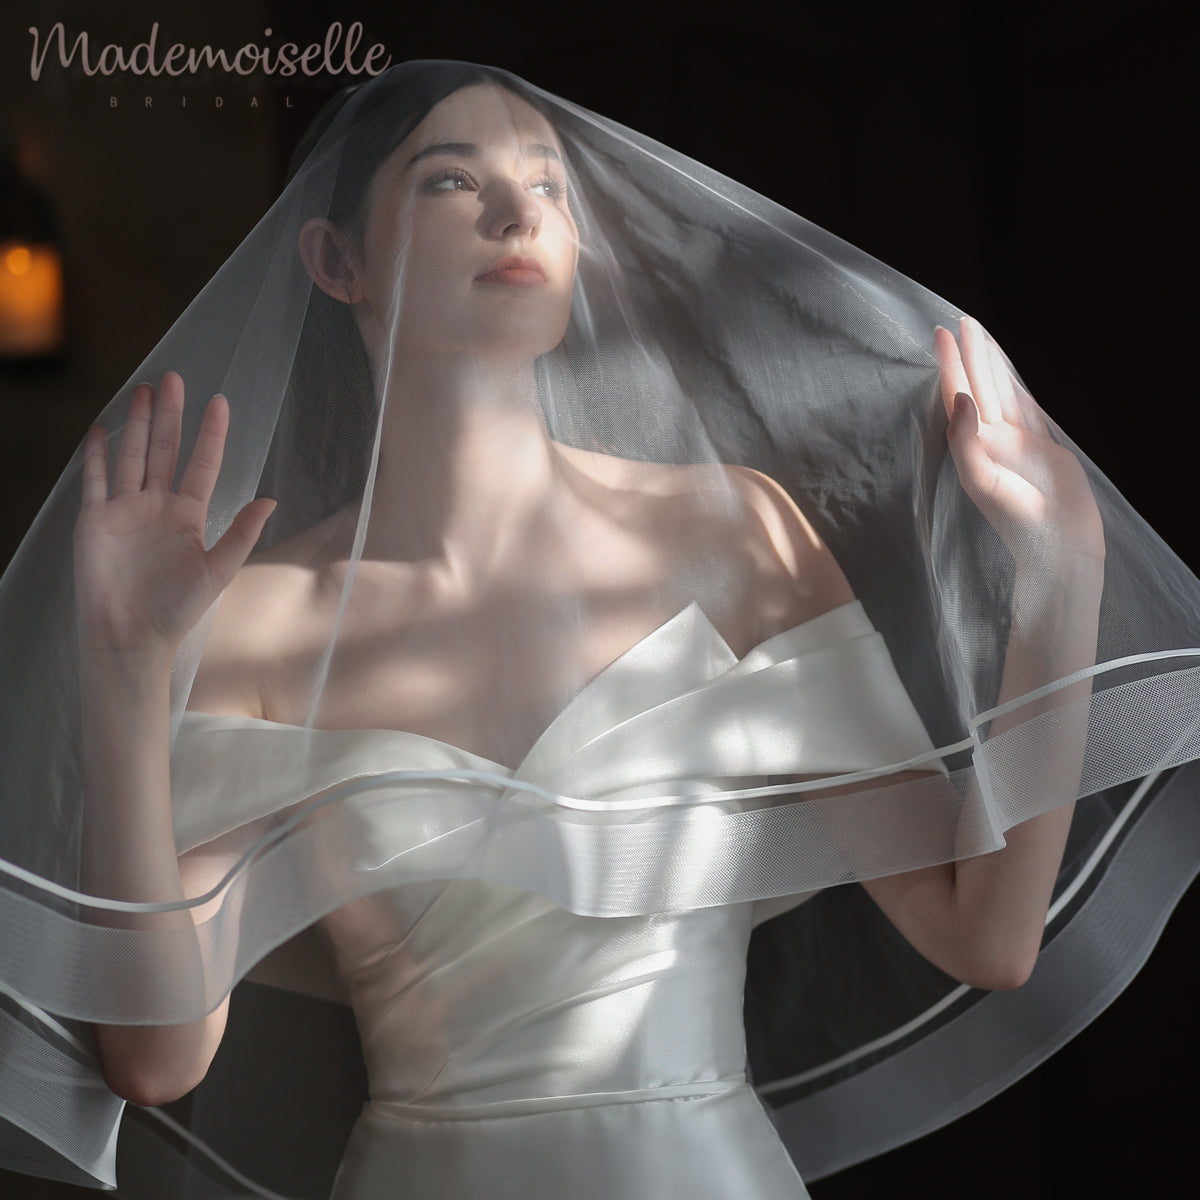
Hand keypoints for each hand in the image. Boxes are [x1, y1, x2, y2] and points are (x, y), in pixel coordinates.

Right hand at [74, 372, 274, 661]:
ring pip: (134, 456)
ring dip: (139, 424)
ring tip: (147, 390)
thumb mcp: (218, 571)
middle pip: (166, 450)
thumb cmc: (178, 610)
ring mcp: (125, 511)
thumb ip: (242, 533)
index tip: (219, 402)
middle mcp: (157, 507)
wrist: (132, 637)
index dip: (210, 434)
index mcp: (189, 516)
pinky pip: (96, 481)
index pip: (202, 464)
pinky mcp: (95, 521)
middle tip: (176, 377)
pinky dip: (98, 456)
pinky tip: (103, 430)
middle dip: (171, 415)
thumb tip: (271, 500)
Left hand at [936, 317, 1104, 566]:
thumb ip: (966, 441)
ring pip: (1002, 391)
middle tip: (960, 321)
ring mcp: (1017, 441)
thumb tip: (959, 398)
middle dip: (970, 354)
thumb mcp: (981, 482)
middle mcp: (991, 439)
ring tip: (980, 336)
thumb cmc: (1016, 519)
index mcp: (973, 444)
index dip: (949, 364)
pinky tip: (1008, 375)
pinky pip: (1025, 407)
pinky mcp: (1042, 446)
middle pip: (979, 384)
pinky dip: (1016, 388)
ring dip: (991, 365)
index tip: (940, 334)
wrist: (1057, 544)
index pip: (957, 394)